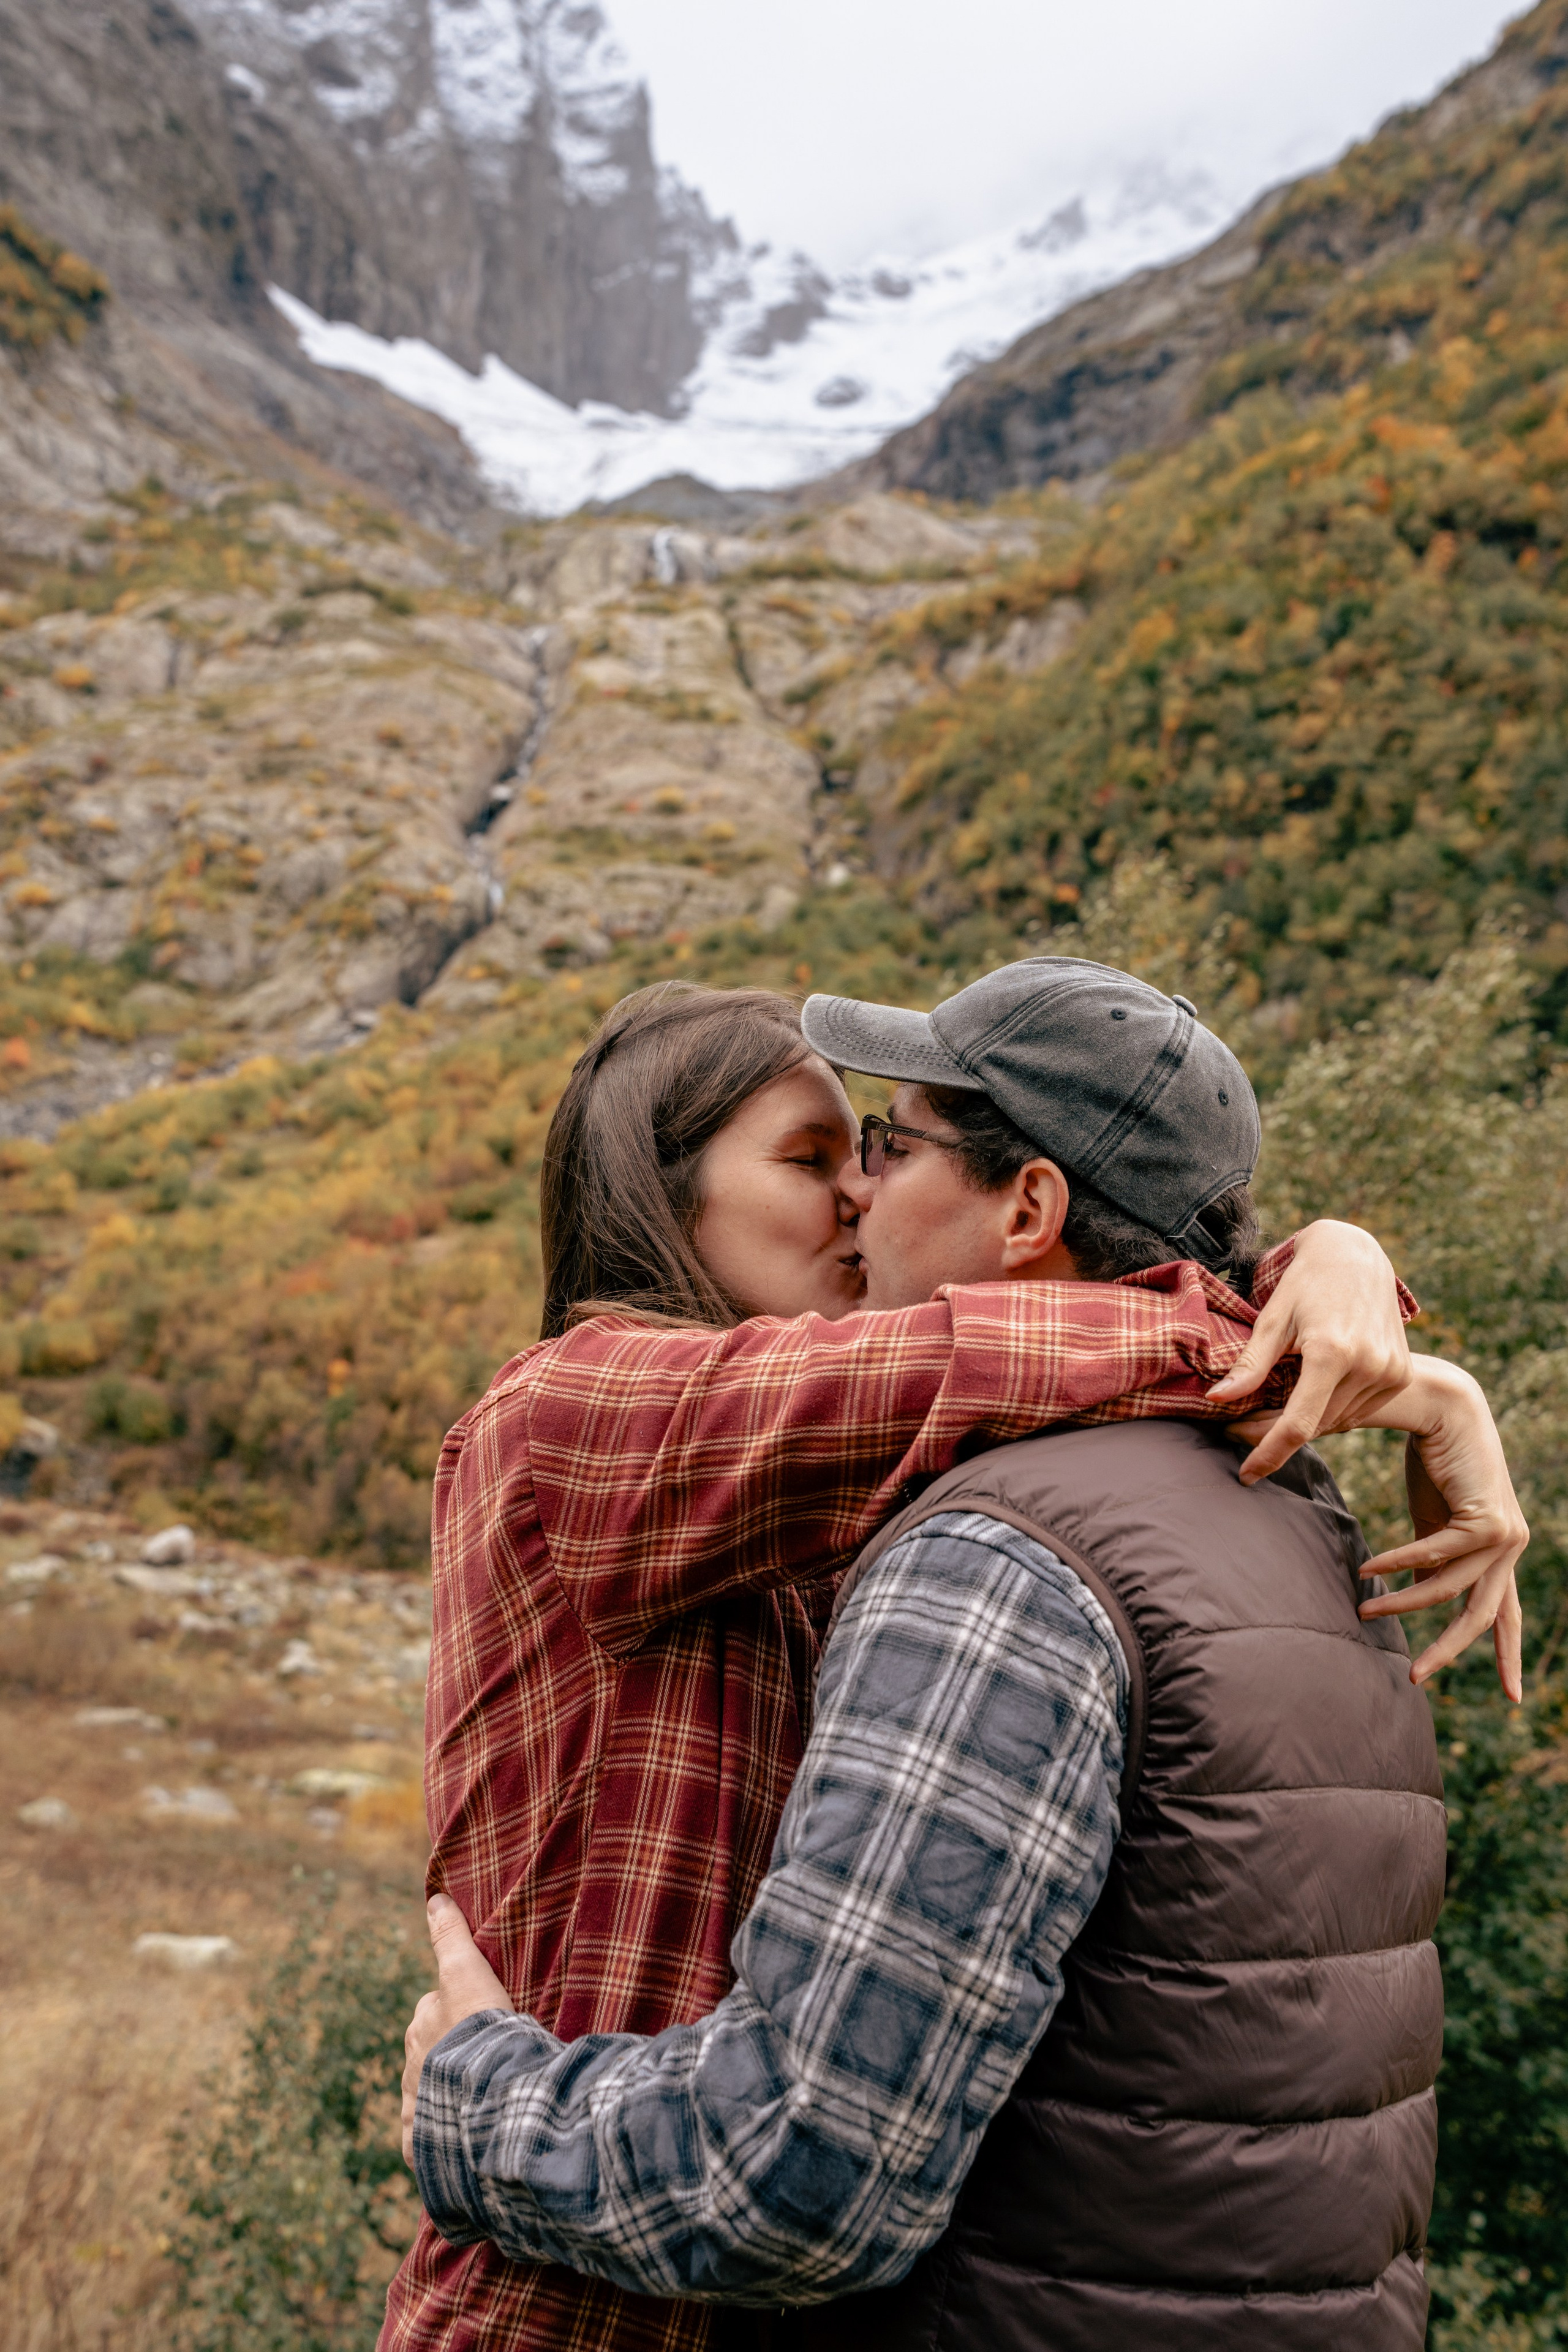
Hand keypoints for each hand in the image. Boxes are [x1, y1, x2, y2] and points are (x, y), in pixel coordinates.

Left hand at [401, 1893, 513, 2168]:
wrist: (483, 2092)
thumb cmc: (478, 2028)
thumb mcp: (468, 1972)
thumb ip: (451, 1937)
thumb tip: (434, 1897)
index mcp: (421, 2025)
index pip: (436, 2011)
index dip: (461, 2013)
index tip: (483, 2020)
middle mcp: (411, 2064)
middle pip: (430, 2053)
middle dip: (450, 2055)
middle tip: (485, 2059)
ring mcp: (416, 2106)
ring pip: (429, 2095)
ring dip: (446, 2096)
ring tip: (478, 2100)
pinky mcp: (421, 2143)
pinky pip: (425, 2141)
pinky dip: (438, 2141)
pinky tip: (458, 2141)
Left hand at [1208, 1220, 1411, 1479]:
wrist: (1356, 1255)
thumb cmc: (1305, 1283)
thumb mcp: (1273, 1318)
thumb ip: (1250, 1364)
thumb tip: (1217, 1400)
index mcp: (1332, 1352)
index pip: (1297, 1423)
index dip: (1268, 1453)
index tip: (1246, 1475)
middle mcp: (1368, 1365)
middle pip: (1316, 1425)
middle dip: (1277, 1435)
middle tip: (1241, 1431)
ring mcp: (1391, 1372)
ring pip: (1337, 1421)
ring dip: (1306, 1422)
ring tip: (1275, 1407)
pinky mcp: (1402, 1374)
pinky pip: (1357, 1410)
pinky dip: (1332, 1410)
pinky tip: (1314, 1392)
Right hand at [1355, 1358, 1525, 1700]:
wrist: (1445, 1406)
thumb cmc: (1434, 1457)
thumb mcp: (1433, 1518)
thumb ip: (1430, 1557)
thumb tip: (1412, 1590)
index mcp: (1499, 1552)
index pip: (1507, 1613)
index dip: (1507, 1654)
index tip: (1513, 1698)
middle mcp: (1510, 1548)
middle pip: (1482, 1616)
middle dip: (1449, 1650)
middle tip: (1416, 1678)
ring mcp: (1505, 1536)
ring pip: (1450, 1590)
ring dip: (1402, 1603)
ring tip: (1363, 1610)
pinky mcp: (1489, 1522)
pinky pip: (1435, 1555)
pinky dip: (1398, 1564)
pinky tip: (1369, 1567)